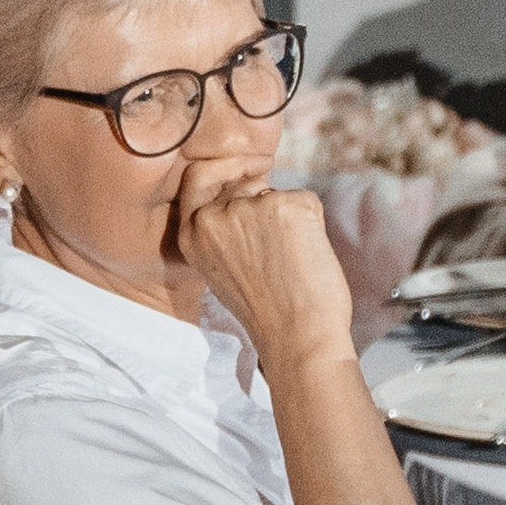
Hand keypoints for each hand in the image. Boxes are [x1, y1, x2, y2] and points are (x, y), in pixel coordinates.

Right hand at [176, 167, 356, 374]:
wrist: (298, 336)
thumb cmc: (266, 310)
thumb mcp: (221, 268)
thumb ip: (222, 230)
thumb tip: (249, 191)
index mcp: (192, 233)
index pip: (198, 176)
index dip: (224, 168)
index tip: (247, 169)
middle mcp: (214, 216)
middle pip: (245, 183)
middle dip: (265, 205)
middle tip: (279, 250)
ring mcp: (250, 207)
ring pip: (276, 193)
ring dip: (289, 217)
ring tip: (290, 260)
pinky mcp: (287, 205)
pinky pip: (305, 199)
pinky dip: (313, 222)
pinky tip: (306, 255)